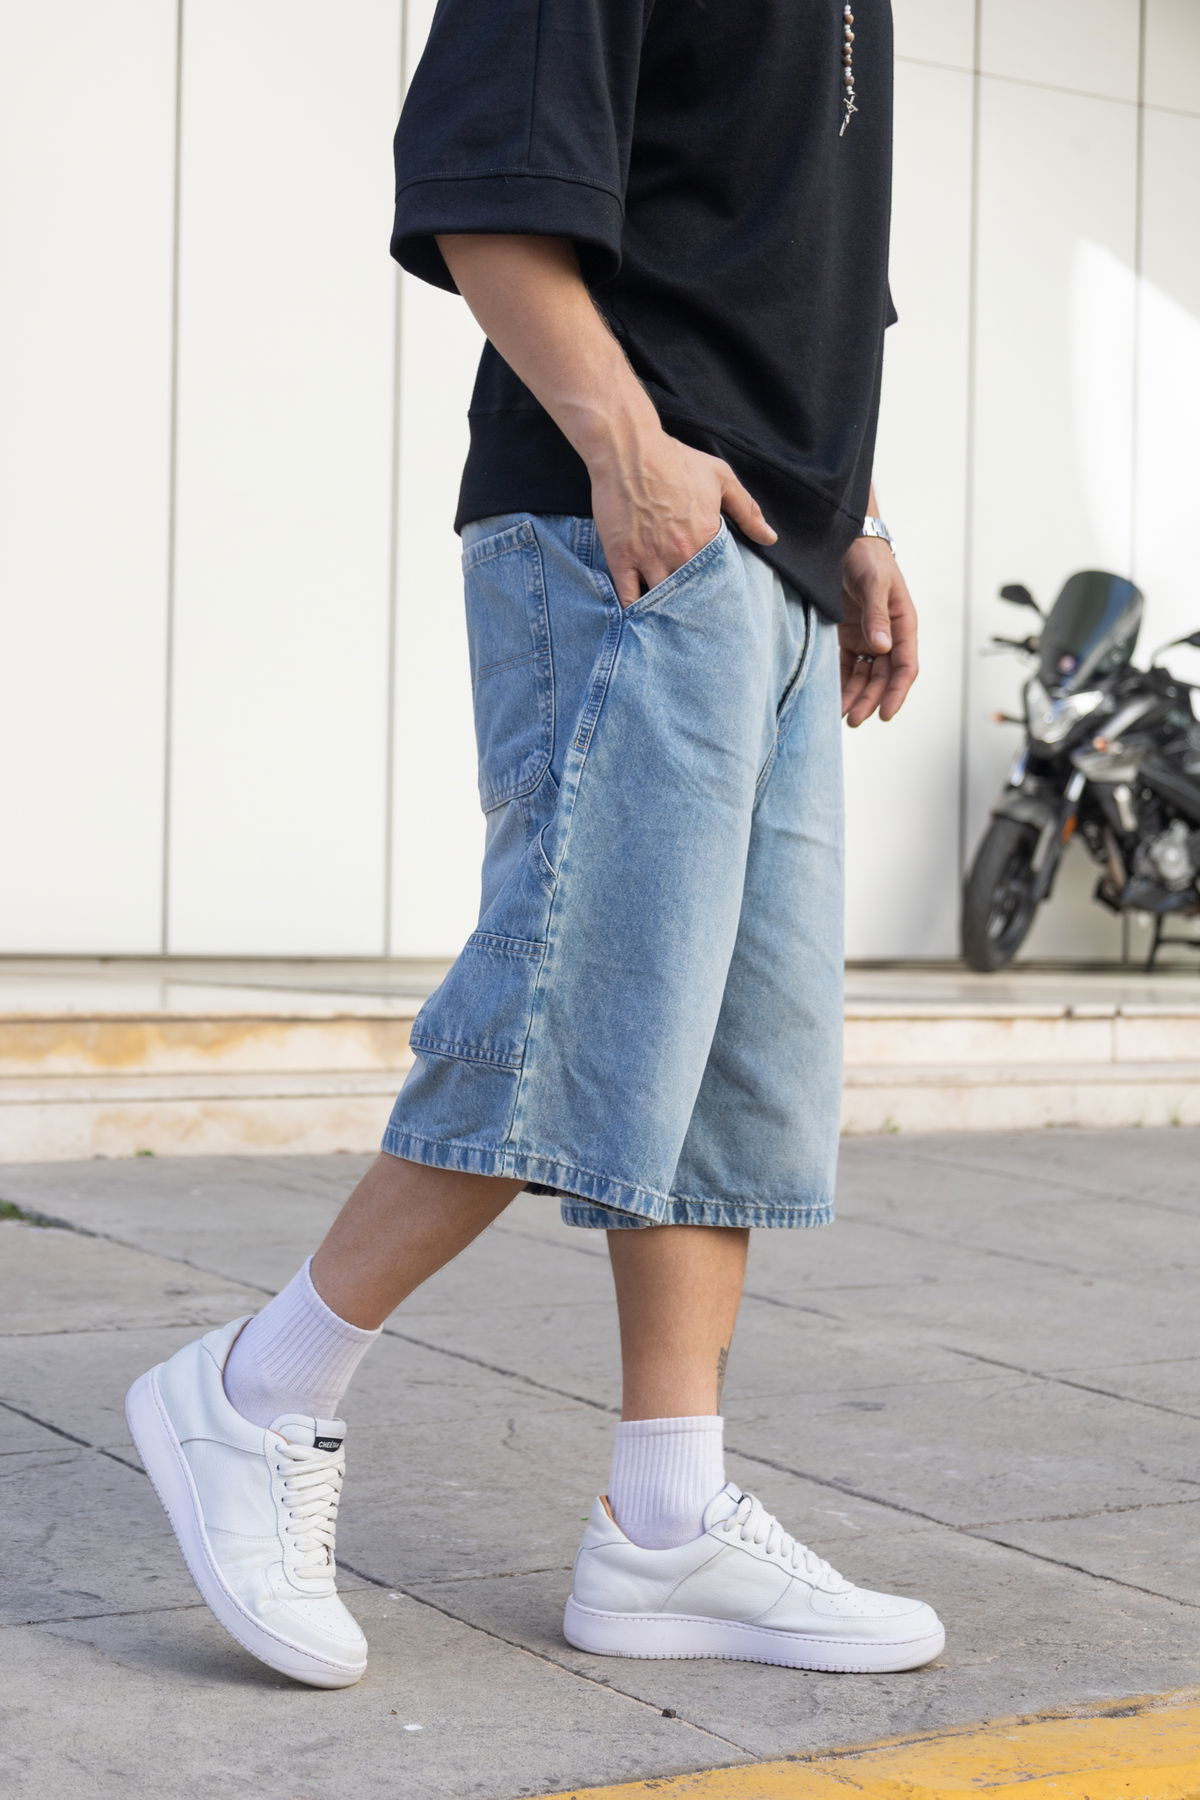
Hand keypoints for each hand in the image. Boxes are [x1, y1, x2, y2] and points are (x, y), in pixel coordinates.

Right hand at [588, 427, 775, 607]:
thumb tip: (770, 538)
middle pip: (690, 597)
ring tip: (670, 622)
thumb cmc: (675, 460)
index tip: (718, 600)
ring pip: (661, 601)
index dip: (717, 592)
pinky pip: (628, 597)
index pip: (718, 580)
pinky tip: (640, 618)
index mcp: (706, 539)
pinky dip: (634, 610)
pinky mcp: (621, 559)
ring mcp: (648, 559)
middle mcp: (679, 556)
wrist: (629, 450)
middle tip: (697, 620)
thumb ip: (747, 510)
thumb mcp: (720, 478)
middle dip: (693, 608)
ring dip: (666, 613)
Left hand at [838, 538, 918, 725]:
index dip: (897, 692)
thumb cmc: (867, 556)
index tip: (885, 714)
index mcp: (903, 622)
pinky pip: (847, 666)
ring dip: (855, 696)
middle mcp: (888, 634)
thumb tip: (883, 647)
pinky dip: (841, 683)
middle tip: (853, 720)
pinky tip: (832, 698)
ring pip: (865, 676)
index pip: (905, 666)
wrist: (846, 539)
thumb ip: (877, 614)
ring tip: (840, 716)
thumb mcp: (874, 581)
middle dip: (870, 700)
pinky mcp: (848, 636)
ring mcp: (868, 636)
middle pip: (883, 677)